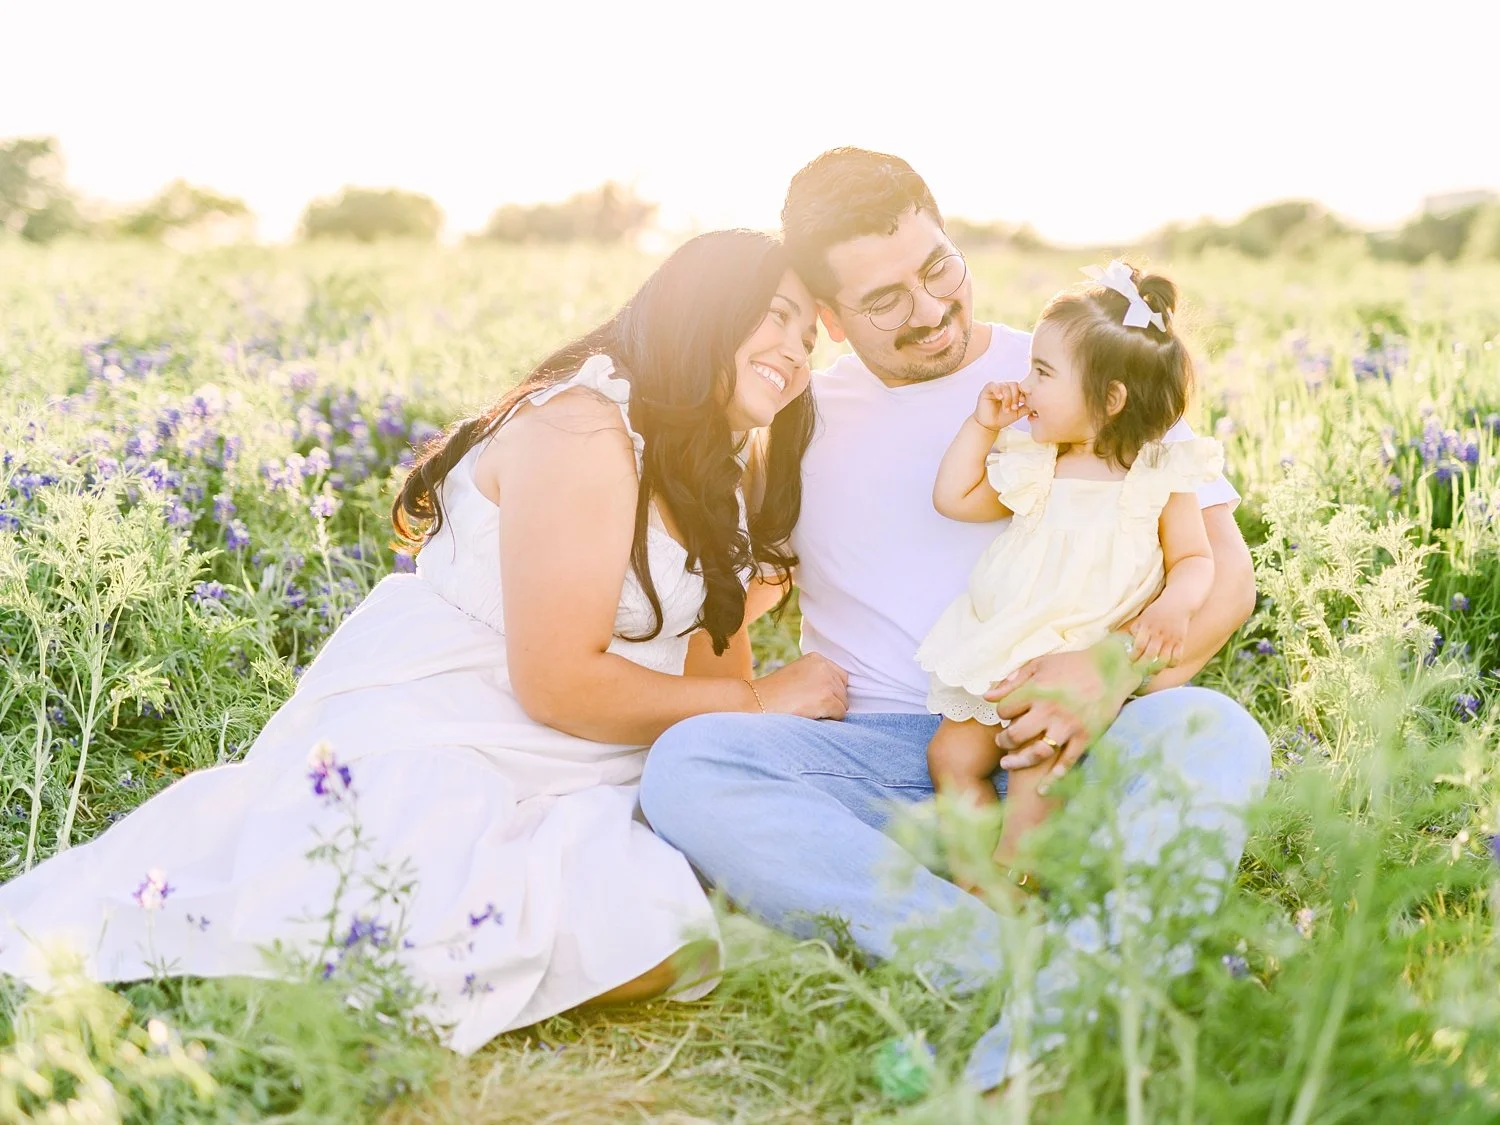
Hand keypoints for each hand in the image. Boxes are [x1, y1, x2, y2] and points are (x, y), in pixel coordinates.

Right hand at [753, 653, 848, 719]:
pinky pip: (840, 714)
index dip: (831, 691)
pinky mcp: (827, 698)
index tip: (815, 698)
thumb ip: (816, 677)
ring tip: (808, 710)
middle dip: (831, 701)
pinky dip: (830, 719)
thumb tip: (838, 693)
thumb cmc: (774, 693)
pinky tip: (811, 716)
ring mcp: (826, 682)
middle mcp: (824, 666)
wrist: (757, 702)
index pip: (840, 677)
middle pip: (843, 690)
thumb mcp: (797, 674)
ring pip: (843, 703)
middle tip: (809, 706)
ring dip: (830, 711)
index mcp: (817, 658)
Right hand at [972, 381, 1026, 431]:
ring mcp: (996, 388)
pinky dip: (998, 390)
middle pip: (1014, 385)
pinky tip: (1000, 398)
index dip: (1023, 393)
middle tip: (1014, 408)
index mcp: (1013, 392)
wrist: (990, 425)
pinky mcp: (987, 390)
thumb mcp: (1018, 413)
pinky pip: (993, 385)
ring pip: (1005, 386)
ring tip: (1006, 409)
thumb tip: (1036, 403)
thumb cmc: (1002, 418)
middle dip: (1016, 397)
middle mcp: (1005, 388)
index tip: (1023, 402)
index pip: (1021, 387)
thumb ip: (1026, 407)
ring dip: (1007, 398)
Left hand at [982, 640, 1140, 787]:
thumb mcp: (1039, 665)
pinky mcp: (1085, 737)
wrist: (1112, 669)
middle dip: (1003, 741)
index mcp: (1036, 690)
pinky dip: (1053, 779)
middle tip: (1001, 743)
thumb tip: (986, 697)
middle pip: (1015, 734)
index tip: (1005, 716)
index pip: (1004, 710)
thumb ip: (1012, 681)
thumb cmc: (1072, 665)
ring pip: (1036, 753)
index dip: (1001, 714)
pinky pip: (1067, 762)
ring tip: (1008, 763)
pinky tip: (1041, 789)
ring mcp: (1068, 726)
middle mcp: (1049, 710)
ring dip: (1019, 761)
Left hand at [1126, 600, 1190, 668]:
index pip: (1139, 645)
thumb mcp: (1143, 616)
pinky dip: (1172, 664)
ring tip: (1151, 672)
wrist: (1178, 603)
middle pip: (1150, 654)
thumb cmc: (1157, 610)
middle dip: (1143, 665)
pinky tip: (1167, 665)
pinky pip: (1177, 657)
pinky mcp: (1180, 641)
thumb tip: (1127, 641)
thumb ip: (1136, 628)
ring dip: (1157, 668)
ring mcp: (1170, 638)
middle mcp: (1158, 634)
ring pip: (1163, 659)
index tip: (1130, 661)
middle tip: (1138, 671)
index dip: (1134, 655)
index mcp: (1147, 627)